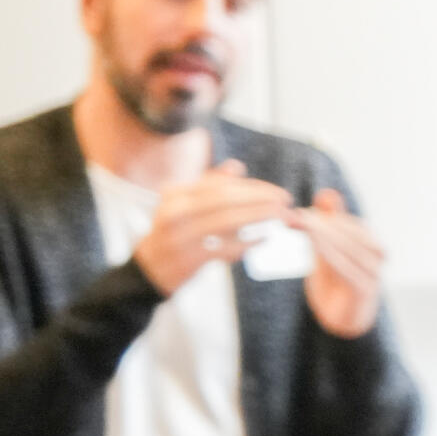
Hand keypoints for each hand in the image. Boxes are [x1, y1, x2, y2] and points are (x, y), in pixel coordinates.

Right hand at [130, 160, 291, 293]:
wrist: (150, 269)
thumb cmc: (176, 233)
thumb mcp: (184, 205)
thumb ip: (209, 186)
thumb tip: (237, 166)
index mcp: (176, 194)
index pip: (221, 185)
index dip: (253, 187)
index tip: (277, 192)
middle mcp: (174, 210)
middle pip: (225, 199)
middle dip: (260, 198)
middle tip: (286, 201)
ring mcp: (179, 235)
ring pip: (227, 221)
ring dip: (259, 217)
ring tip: (282, 216)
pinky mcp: (188, 258)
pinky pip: (223, 248)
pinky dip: (247, 243)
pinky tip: (265, 239)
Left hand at [293, 188, 385, 337]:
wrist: (342, 319)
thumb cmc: (336, 282)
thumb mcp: (328, 248)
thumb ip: (330, 223)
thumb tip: (327, 192)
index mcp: (370, 243)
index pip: (350, 224)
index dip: (326, 216)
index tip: (299, 213)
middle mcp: (377, 256)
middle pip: (352, 233)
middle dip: (322, 224)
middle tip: (296, 218)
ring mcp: (374, 274)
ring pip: (351, 248)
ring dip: (325, 235)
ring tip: (302, 228)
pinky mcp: (366, 291)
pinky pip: (350, 269)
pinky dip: (333, 254)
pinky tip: (316, 246)